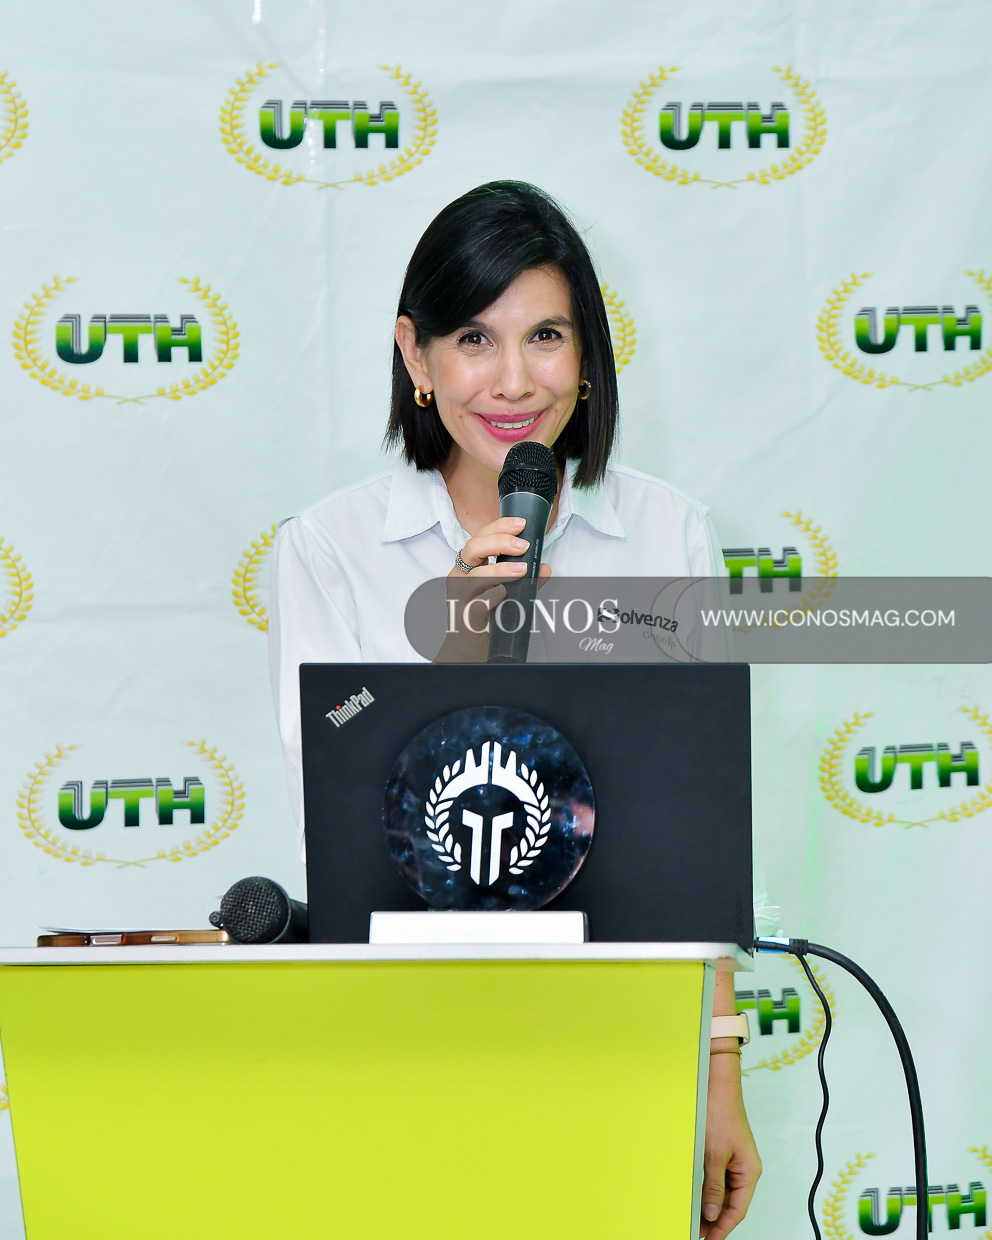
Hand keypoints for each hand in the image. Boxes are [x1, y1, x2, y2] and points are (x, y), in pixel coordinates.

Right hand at [434, 517, 549, 662]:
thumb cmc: (484, 612)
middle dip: (498, 543)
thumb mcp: (503, 590)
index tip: (521, 524)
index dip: (499, 527)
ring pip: (474, 576)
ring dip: (499, 570)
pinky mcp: (462, 617)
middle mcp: (460, 576)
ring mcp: (458, 596)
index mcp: (469, 565)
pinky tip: (503, 593)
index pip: (480, 537)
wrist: (467, 645)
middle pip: (472, 549)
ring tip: (522, 569)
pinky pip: (474, 605)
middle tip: (523, 546)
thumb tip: (544, 567)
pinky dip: (489, 598)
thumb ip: (523, 578)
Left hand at [699, 1048, 760, 1238]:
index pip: (737, 1210)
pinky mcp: (724, 1152)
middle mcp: (744, 1169)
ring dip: (710, 1205)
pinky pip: (717, 1178)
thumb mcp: (713, 1154)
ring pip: (723, 1192)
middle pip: (731, 1203)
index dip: (722, 1228)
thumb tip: (712, 1213)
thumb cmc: (719, 1113)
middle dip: (715, 1220)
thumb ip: (713, 1186)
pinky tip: (695, 1196)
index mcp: (749, 1171)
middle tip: (697, 1232)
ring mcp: (735, 1161)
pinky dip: (707, 1189)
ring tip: (694, 1219)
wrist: (717, 1083)